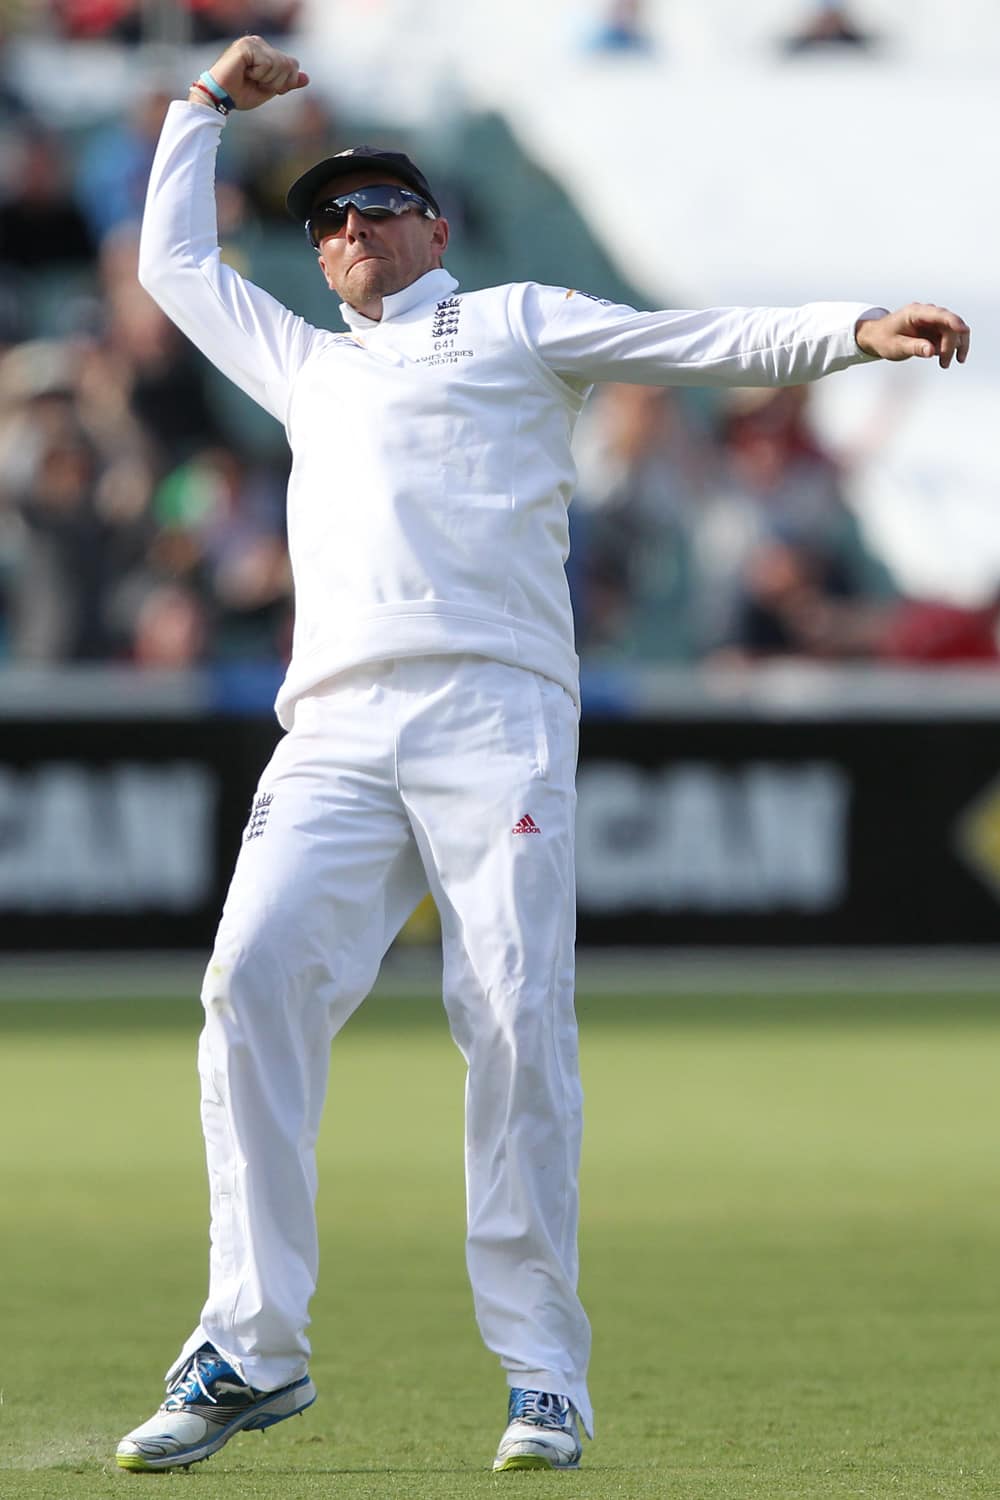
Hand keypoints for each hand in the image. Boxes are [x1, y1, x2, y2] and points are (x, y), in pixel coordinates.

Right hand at [201, 34, 308, 110]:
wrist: (219, 98)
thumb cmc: (240, 94)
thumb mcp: (269, 89)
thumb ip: (287, 83)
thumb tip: (307, 78)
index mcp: (265, 50)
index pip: (292, 64)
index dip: (284, 82)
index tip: (265, 85)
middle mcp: (259, 42)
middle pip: (289, 64)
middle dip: (276, 82)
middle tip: (256, 83)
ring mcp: (252, 42)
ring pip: (279, 64)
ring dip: (266, 79)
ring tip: (250, 78)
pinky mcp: (246, 46)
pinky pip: (267, 63)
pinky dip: (259, 74)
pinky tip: (245, 73)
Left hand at [855, 303, 969, 367]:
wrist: (877, 337)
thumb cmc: (883, 339)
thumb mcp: (896, 346)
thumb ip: (914, 347)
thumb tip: (931, 351)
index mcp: (916, 312)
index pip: (940, 314)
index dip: (953, 322)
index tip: (963, 331)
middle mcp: (928, 314)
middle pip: (951, 324)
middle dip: (951, 344)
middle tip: (944, 364)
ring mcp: (933, 321)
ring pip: (954, 331)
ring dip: (953, 348)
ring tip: (944, 364)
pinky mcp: (935, 330)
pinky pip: (950, 337)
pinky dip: (951, 349)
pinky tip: (943, 359)